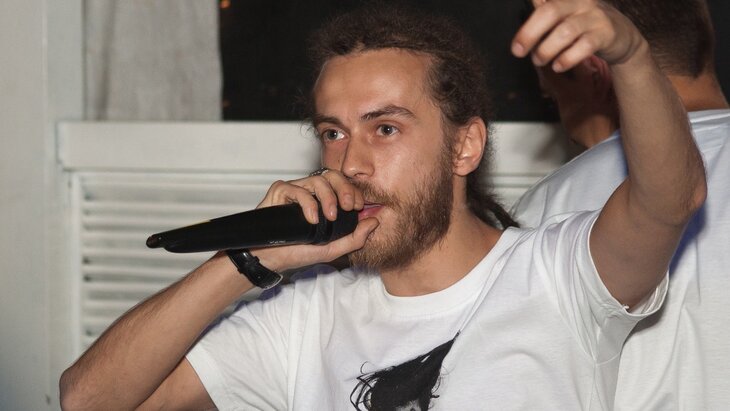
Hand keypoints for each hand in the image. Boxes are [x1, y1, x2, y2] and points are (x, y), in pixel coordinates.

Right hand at [252, 170, 378, 271]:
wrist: (270, 259)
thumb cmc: (297, 252)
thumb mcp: (332, 249)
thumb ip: (355, 237)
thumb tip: (375, 222)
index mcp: (323, 201)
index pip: (342, 185)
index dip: (353, 192)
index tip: (357, 207)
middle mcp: (310, 192)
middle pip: (332, 176)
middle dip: (344, 188)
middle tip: (348, 206)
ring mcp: (295, 190)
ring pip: (317, 180)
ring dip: (328, 197)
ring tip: (330, 217)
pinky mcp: (279, 191)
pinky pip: (296, 188)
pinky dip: (307, 203)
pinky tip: (311, 219)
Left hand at [512, 0, 645, 71]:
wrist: (622, 37)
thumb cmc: (584, 25)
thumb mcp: (565, 14)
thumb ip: (545, 9)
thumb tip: (529, 2)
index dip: (533, 2)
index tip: (518, 35)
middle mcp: (581, 1)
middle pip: (550, 11)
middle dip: (529, 32)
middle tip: (517, 51)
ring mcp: (595, 16)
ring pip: (566, 30)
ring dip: (547, 49)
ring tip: (539, 60)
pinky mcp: (606, 33)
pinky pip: (585, 45)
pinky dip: (567, 58)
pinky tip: (558, 66)